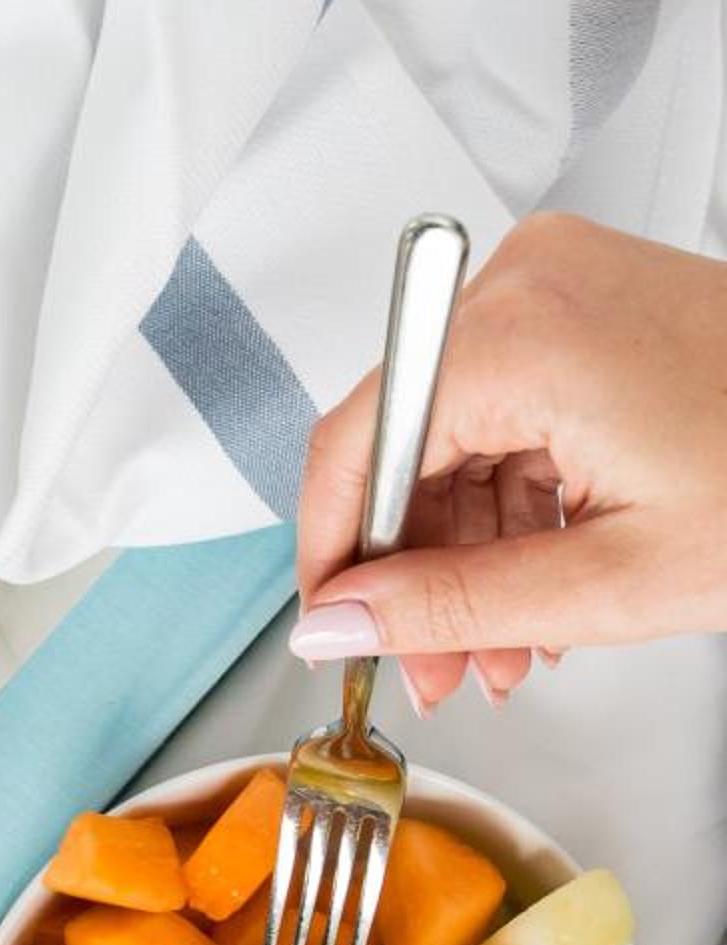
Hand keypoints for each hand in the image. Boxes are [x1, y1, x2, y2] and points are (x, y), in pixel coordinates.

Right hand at [292, 212, 726, 708]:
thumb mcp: (612, 580)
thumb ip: (451, 605)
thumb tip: (337, 623)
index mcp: (516, 335)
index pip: (351, 448)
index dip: (331, 557)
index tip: (332, 629)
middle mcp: (526, 282)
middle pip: (401, 441)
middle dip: (413, 566)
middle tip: (435, 664)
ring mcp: (560, 280)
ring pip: (453, 430)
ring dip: (467, 544)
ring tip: (507, 643)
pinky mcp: (590, 298)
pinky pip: (506, 401)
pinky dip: (513, 494)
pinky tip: (543, 575)